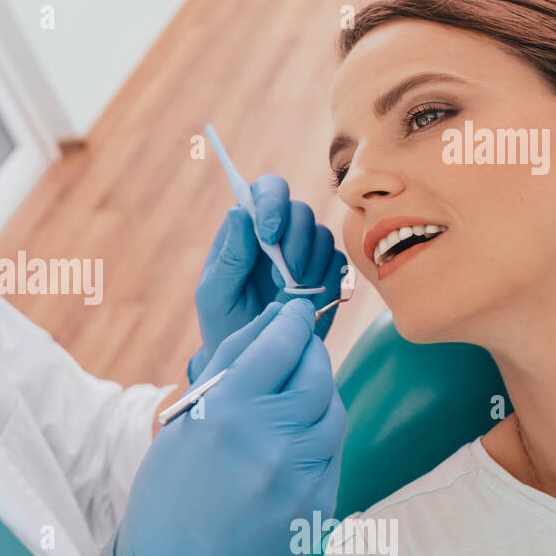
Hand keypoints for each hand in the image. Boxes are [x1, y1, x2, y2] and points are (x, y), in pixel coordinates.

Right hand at [76, 299, 344, 555]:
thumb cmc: (169, 488)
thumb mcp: (185, 417)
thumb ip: (229, 361)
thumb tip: (271, 316)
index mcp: (227, 412)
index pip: (281, 344)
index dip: (291, 321)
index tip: (293, 313)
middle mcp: (269, 441)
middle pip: (318, 374)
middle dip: (311, 354)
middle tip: (299, 349)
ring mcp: (300, 478)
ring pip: (334, 413)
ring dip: (320, 396)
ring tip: (296, 397)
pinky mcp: (318, 507)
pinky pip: (333, 455)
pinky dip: (320, 439)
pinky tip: (293, 443)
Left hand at [189, 176, 345, 380]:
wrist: (255, 363)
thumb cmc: (225, 326)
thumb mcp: (217, 295)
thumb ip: (230, 257)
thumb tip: (239, 212)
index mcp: (246, 231)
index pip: (265, 192)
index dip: (272, 203)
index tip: (269, 234)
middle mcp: (278, 235)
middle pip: (300, 211)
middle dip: (296, 241)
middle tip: (285, 275)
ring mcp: (305, 254)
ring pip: (322, 236)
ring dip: (309, 263)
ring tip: (289, 294)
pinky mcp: (327, 275)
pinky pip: (338, 262)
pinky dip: (326, 279)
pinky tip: (307, 299)